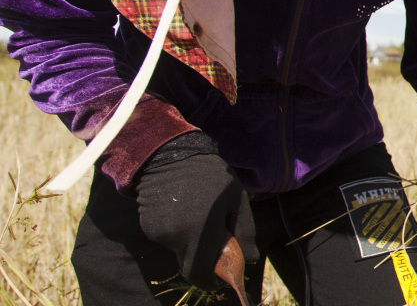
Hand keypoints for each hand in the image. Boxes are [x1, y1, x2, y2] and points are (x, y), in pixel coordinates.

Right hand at [135, 153, 257, 289]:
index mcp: (200, 230)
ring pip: (178, 251)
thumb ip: (244, 232)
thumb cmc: (211, 176)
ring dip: (191, 243)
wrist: (170, 155)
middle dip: (203, 260)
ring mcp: (159, 232)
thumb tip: (250, 260)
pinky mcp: (147, 227)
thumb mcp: (236, 199)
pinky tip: (183, 211)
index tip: (219, 277)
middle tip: (215, 241)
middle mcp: (176, 236)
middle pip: (189, 264)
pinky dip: (178, 233)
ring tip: (198, 215)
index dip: (209, 280)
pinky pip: (167, 239)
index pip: (199, 273)